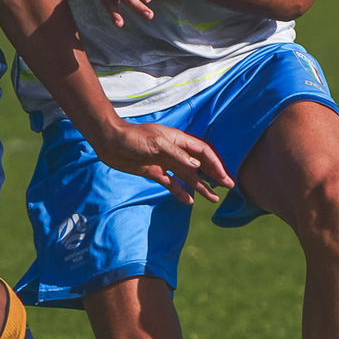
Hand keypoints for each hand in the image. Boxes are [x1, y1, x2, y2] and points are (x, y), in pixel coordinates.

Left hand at [92, 122, 233, 205]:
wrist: (110, 142)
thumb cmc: (133, 137)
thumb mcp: (156, 143)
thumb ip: (177, 155)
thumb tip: (198, 167)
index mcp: (178, 140)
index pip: (203, 152)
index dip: (216, 163)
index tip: (225, 177)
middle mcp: (174, 152)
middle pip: (199, 165)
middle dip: (214, 175)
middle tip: (229, 187)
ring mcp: (165, 163)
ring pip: (188, 176)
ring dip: (201, 186)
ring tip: (213, 198)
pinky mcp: (154, 172)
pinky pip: (171, 184)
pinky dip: (180, 192)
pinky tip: (189, 201)